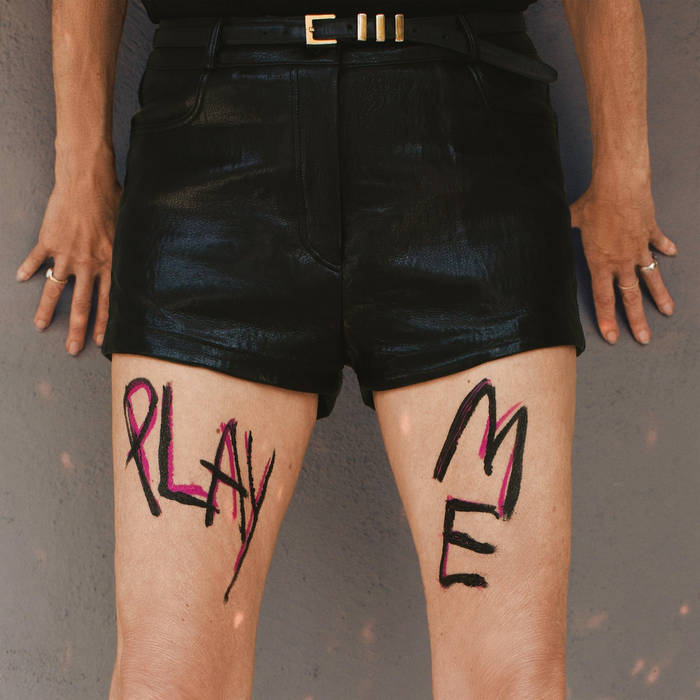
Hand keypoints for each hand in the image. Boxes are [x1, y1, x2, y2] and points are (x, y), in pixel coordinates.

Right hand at [16, 156, 121, 354]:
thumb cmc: (113, 201)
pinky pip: (36, 260)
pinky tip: (20, 279)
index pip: (109, 302)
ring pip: (55, 289)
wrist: (87, 182)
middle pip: (81, 304)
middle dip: (76, 329)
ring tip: (39, 326)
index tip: (102, 343)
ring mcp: (66, 255)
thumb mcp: (129, 231)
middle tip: (71, 349)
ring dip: (45, 309)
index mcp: (110, 264)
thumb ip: (130, 251)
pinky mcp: (48, 242)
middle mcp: (88, 264)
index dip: (105, 324)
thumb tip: (141, 261)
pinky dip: (27, 268)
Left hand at [570, 180, 676, 344]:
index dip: (607, 319)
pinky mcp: (651, 233)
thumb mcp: (572, 220)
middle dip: (637, 320)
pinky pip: (658, 244)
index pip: (603, 298)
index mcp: (600, 263)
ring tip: (666, 312)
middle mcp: (621, 261)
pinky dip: (665, 249)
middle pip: (630, 297)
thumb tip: (551, 225)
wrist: (620, 185)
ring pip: (651, 279)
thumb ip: (564, 228)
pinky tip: (671, 254)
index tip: (613, 337)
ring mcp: (639, 249)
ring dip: (659, 296)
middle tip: (644, 338)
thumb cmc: (593, 203)